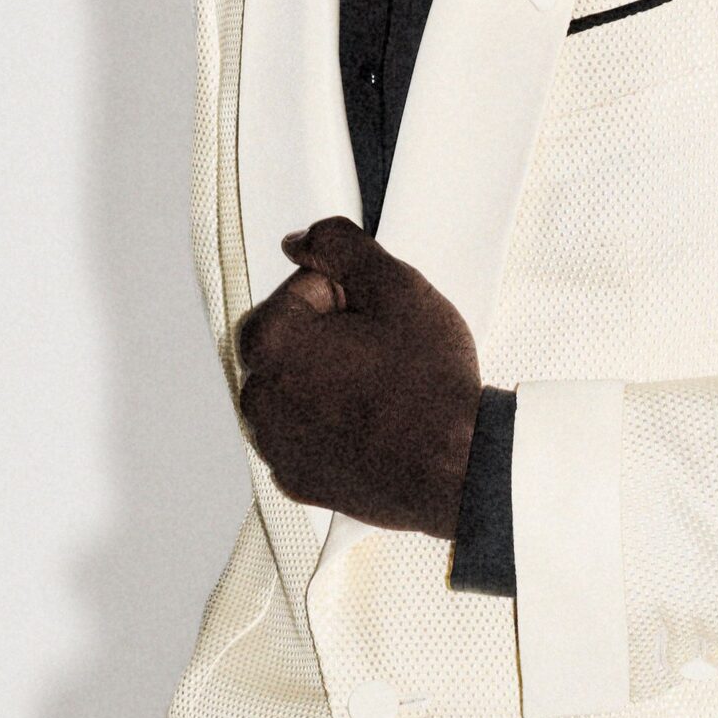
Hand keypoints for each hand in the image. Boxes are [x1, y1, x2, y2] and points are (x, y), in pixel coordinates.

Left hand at [235, 216, 481, 536]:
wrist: (458, 467)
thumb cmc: (428, 388)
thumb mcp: (396, 287)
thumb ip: (340, 245)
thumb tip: (304, 240)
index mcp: (272, 343)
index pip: (299, 291)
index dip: (346, 299)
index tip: (377, 324)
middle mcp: (259, 397)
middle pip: (290, 341)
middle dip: (329, 339)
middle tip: (382, 355)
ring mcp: (275, 443)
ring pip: (295, 388)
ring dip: (326, 383)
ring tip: (380, 392)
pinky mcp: (295, 478)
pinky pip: (304, 435)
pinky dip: (329, 427)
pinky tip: (370, 425)